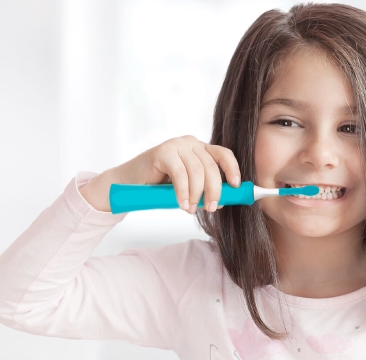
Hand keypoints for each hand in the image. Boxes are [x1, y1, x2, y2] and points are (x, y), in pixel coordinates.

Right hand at [80, 135, 240, 213]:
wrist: (130, 183)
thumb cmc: (160, 186)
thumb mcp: (188, 188)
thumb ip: (203, 190)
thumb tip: (223, 201)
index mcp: (200, 149)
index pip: (223, 154)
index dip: (232, 169)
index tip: (235, 186)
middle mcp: (190, 143)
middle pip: (211, 166)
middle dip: (214, 190)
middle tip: (211, 208)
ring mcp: (177, 145)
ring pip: (197, 171)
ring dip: (196, 194)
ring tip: (190, 210)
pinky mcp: (163, 151)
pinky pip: (180, 174)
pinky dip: (183, 192)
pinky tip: (181, 204)